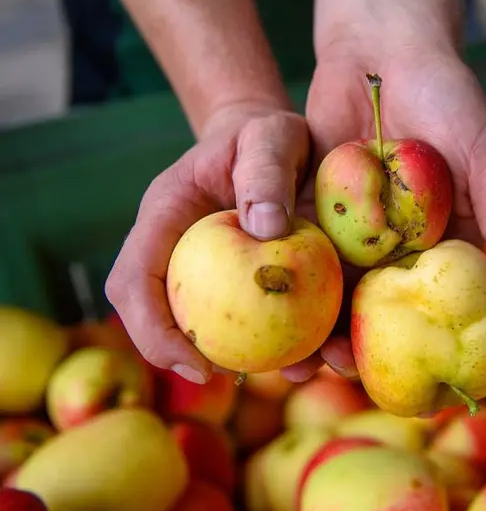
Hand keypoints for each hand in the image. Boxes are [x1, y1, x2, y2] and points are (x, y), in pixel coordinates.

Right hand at [105, 101, 317, 383]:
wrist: (275, 140)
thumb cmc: (265, 133)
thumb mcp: (268, 135)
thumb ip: (264, 172)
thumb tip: (266, 229)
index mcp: (166, 218)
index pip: (134, 281)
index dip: (150, 330)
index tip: (193, 361)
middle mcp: (181, 253)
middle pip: (163, 317)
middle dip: (186, 356)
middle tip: (229, 377)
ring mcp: (211, 271)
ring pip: (214, 325)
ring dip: (251, 357)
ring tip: (297, 370)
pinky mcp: (247, 280)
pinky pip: (261, 317)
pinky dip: (289, 338)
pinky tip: (327, 348)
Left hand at [282, 43, 485, 381]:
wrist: (386, 46)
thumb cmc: (452, 99)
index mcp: (446, 242)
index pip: (439, 305)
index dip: (427, 344)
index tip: (416, 383)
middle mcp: (399, 242)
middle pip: (379, 303)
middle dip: (359, 339)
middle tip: (341, 368)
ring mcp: (354, 226)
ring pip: (334, 283)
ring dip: (316, 318)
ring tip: (298, 351)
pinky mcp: (314, 203)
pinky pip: (301, 244)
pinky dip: (289, 272)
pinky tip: (273, 298)